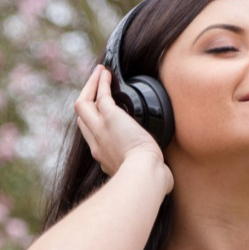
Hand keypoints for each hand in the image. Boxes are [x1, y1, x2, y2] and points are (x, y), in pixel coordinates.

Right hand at [74, 65, 170, 189]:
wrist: (144, 175)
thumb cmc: (151, 177)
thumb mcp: (144, 173)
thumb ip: (149, 170)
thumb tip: (165, 176)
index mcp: (104, 157)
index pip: (92, 138)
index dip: (94, 123)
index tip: (102, 114)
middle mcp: (97, 144)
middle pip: (82, 119)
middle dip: (87, 101)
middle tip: (94, 87)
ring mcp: (100, 130)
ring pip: (83, 104)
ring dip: (90, 86)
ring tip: (98, 72)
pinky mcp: (109, 118)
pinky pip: (100, 95)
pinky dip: (101, 83)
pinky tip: (105, 73)